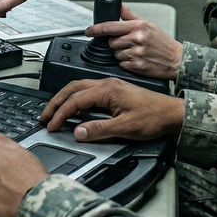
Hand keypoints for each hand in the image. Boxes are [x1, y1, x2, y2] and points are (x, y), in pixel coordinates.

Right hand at [41, 78, 183, 141]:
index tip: (51, 125)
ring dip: (66, 101)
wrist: (172, 114)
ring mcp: (111, 88)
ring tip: (55, 114)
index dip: (60, 113)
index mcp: (108, 90)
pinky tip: (77, 114)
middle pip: (73, 89)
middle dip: (56, 102)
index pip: (75, 100)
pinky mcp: (115, 93)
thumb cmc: (154, 117)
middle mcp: (108, 85)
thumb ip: (98, 130)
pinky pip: (90, 94)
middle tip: (45, 116)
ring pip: (81, 89)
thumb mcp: (124, 128)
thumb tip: (77, 132)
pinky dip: (78, 102)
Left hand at [86, 5, 182, 79]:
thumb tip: (118, 5)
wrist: (177, 60)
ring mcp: (136, 53)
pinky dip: (127, 63)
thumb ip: (130, 15)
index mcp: (138, 26)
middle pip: (112, 42)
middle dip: (117, 43)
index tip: (88, 30)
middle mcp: (137, 39)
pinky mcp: (137, 66)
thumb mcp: (148, 24)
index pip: (111, 26)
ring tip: (136, 52)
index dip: (96, 29)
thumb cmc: (163, 43)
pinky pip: (122, 64)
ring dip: (122, 54)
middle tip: (129, 44)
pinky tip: (138, 60)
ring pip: (116, 54)